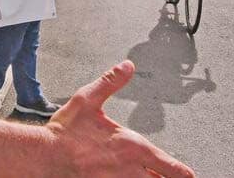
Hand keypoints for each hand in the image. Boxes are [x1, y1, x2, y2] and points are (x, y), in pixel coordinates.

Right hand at [47, 61, 194, 177]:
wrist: (45, 156)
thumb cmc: (65, 132)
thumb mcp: (88, 99)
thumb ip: (110, 82)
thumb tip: (127, 67)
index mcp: (131, 146)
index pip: (169, 166)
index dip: (182, 172)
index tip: (189, 174)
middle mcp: (129, 170)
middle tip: (177, 177)